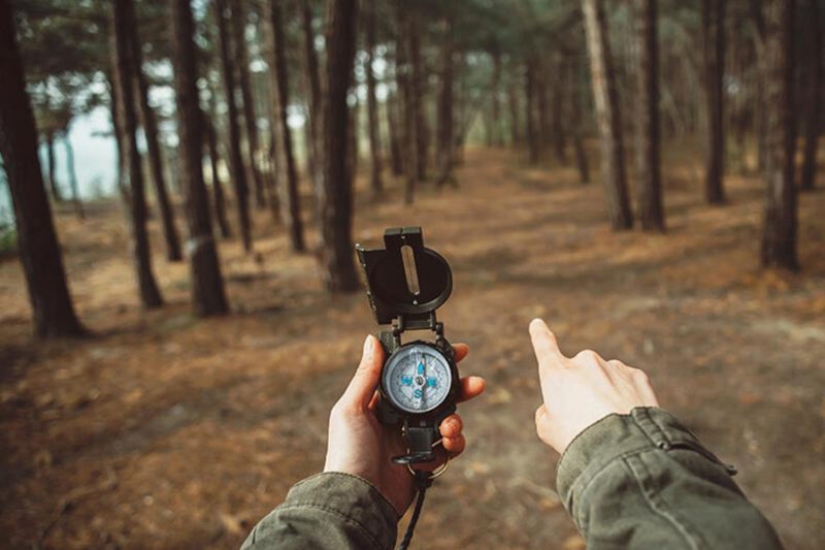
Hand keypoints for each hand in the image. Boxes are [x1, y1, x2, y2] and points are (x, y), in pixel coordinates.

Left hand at [324, 335, 485, 514]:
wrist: (358, 499)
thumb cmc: (346, 454)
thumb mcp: (351, 409)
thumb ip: (366, 375)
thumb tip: (371, 341)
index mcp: (382, 402)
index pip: (412, 376)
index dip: (433, 364)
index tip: (454, 352)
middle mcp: (400, 419)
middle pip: (436, 397)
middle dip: (458, 390)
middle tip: (475, 384)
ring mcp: (413, 440)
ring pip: (447, 421)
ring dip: (455, 421)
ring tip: (450, 427)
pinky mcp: (424, 462)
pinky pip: (448, 449)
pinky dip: (453, 445)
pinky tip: (446, 445)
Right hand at [529, 319, 658, 454]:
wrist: (623, 449)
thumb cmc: (579, 441)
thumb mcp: (548, 430)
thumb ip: (548, 411)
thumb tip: (559, 406)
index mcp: (557, 373)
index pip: (544, 346)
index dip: (540, 335)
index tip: (538, 323)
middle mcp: (584, 362)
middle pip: (580, 375)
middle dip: (583, 391)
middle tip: (589, 422)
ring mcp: (612, 367)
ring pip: (606, 380)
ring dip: (607, 396)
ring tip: (612, 426)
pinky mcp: (637, 376)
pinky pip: (627, 385)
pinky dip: (627, 399)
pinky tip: (629, 420)